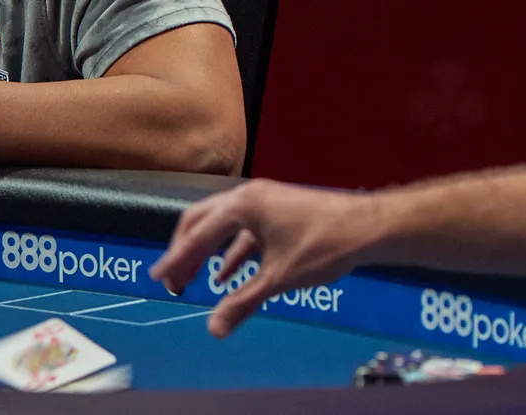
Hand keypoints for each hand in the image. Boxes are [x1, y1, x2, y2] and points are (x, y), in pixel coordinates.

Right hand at [151, 180, 379, 337]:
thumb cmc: (321, 247)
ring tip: (194, 280)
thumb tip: (213, 329)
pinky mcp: (276, 210)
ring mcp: (263, 200)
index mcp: (241, 205)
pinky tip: (226, 275)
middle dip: (185, 252)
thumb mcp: (278, 279)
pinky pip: (243, 230)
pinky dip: (231, 251)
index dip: (176, 259)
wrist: (367, 226)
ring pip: (222, 226)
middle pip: (202, 222)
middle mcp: (246, 196)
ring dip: (206, 252)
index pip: (197, 234)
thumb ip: (243, 302)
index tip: (157, 277)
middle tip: (173, 281)